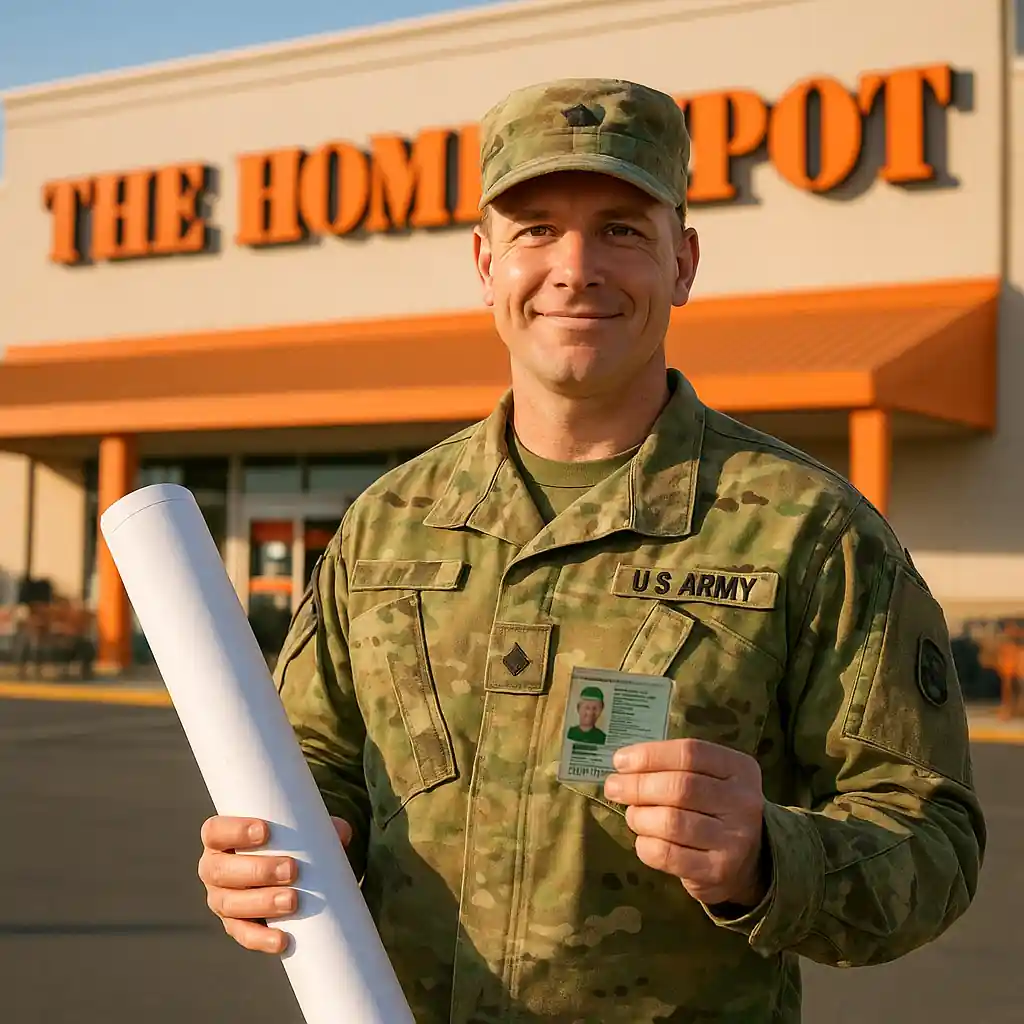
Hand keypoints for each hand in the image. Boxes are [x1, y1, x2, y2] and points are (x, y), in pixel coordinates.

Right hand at [198, 815, 352, 953]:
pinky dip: (261, 939)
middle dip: (258, 871)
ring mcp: (221, 899)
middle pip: (223, 871)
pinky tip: (281, 940)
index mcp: (220, 839)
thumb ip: (318, 826)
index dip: (234, 831)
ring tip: (293, 900)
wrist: (279, 869)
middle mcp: (214, 869)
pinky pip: (243, 933)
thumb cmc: (284, 840)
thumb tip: (343, 833)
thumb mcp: (295, 829)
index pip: (214, 831)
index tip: (265, 831)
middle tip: (292, 869)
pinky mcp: (234, 924)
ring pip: (231, 904)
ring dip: (262, 903)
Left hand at [603, 738, 767, 907]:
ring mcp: (733, 839)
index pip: (690, 752)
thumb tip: (624, 764)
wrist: (746, 862)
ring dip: (640, 817)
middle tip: (614, 787)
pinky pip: (668, 855)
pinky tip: (643, 840)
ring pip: (671, 821)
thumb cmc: (714, 809)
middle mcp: (742, 802)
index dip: (650, 755)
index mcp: (739, 769)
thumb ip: (674, 767)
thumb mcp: (708, 778)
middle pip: (679, 786)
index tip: (620, 761)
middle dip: (637, 786)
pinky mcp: (718, 870)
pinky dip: (646, 845)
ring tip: (633, 815)